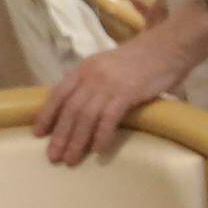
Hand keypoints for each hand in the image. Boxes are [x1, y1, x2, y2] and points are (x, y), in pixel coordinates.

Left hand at [33, 26, 200, 166]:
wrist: (169, 47)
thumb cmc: (143, 59)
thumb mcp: (109, 65)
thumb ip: (95, 81)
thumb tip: (84, 105)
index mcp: (84, 68)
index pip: (58, 94)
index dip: (47, 115)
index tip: (38, 134)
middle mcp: (91, 76)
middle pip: (70, 110)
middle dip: (60, 136)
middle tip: (54, 156)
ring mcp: (109, 85)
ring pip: (85, 117)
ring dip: (76, 141)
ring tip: (72, 159)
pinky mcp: (127, 93)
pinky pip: (109, 119)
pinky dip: (101, 136)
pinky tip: (98, 150)